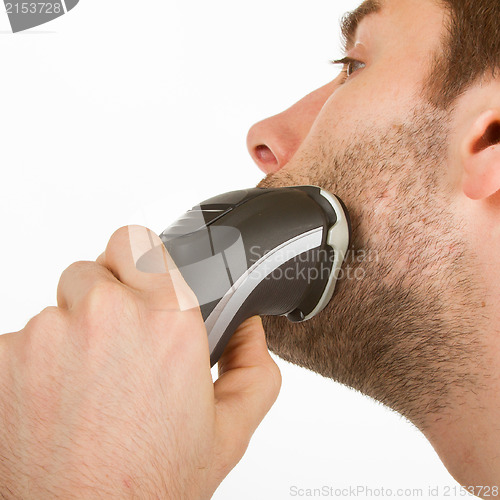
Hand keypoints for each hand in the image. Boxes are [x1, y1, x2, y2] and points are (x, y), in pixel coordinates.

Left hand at [0, 225, 280, 498]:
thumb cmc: (149, 485)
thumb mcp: (229, 430)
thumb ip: (254, 367)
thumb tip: (248, 328)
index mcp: (168, 320)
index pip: (138, 240)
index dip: (137, 259)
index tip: (137, 281)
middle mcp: (106, 315)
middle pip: (91, 273)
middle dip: (103, 302)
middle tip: (116, 350)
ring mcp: (46, 334)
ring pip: (55, 311)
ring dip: (69, 337)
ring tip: (87, 390)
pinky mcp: (1, 359)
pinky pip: (19, 343)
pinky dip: (32, 366)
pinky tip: (55, 406)